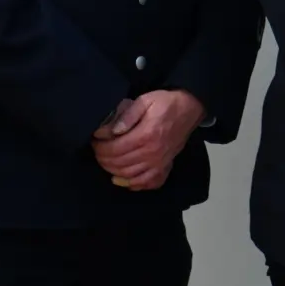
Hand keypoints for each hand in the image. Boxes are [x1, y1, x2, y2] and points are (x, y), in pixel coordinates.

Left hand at [91, 90, 205, 190]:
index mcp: (145, 135)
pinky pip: (146, 183)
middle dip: (102, 158)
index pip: (113, 149)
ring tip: (107, 160)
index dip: (99, 147)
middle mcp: (152, 153)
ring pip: (128, 176)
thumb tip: (109, 131)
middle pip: (118, 164)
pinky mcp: (165, 167)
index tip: (95, 141)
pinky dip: (133, 185)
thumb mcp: (145, 100)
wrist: (190, 108)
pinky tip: (123, 179)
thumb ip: (126, 115)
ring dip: (113, 171)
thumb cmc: (166, 103)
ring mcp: (159, 163)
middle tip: (98, 150)